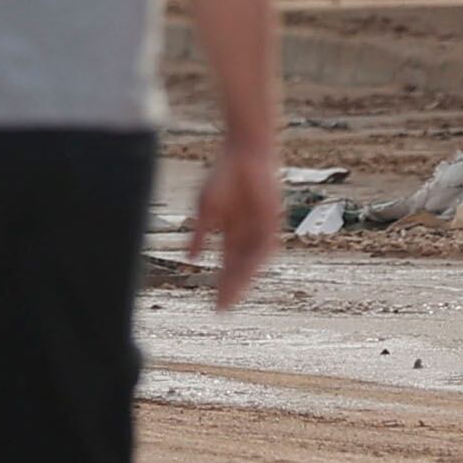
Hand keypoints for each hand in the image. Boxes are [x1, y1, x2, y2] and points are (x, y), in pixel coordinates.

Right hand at [186, 151, 282, 309]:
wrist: (244, 153)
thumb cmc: (223, 175)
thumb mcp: (206, 209)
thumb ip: (200, 234)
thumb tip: (190, 260)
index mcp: (232, 231)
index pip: (228, 265)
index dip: (222, 284)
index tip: (214, 306)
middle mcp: (248, 234)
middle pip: (240, 268)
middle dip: (231, 288)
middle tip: (222, 309)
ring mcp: (261, 228)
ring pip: (252, 262)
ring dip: (242, 279)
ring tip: (231, 296)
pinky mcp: (272, 220)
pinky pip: (265, 246)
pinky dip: (255, 260)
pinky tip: (246, 272)